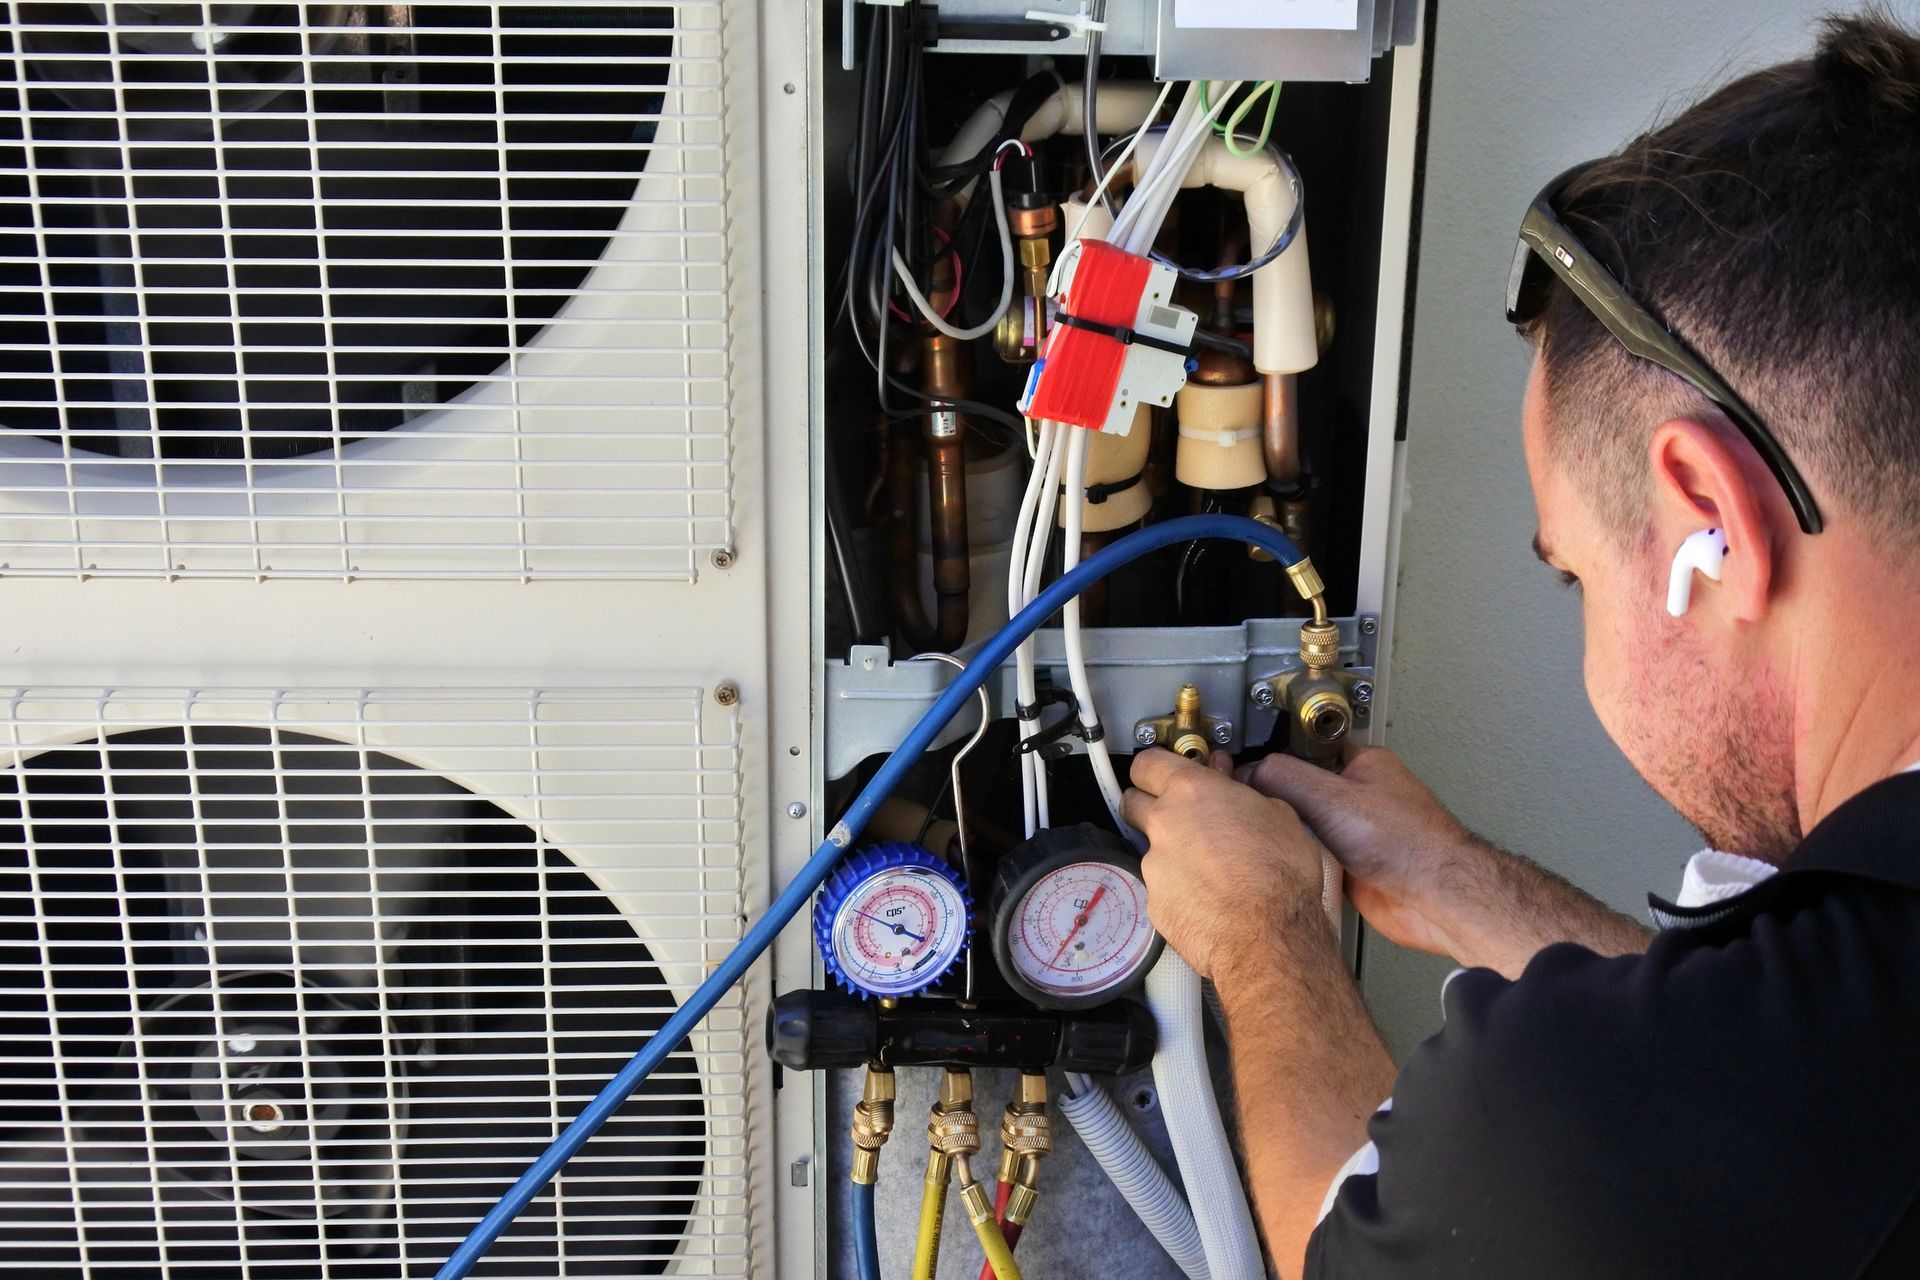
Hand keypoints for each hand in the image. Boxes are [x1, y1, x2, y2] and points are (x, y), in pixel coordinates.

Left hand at [1123, 748, 1331, 980]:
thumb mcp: (1277, 815)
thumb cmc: (1279, 875)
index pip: (1146, 762)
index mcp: (1190, 792)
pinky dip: (1178, 888)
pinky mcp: (1153, 902)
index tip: (1166, 774)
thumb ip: (1240, 790)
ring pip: (1150, 848)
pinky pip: (1161, 886)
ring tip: (1209, 869)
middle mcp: (1163, 824)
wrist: (1268, 936)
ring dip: (1171, 852)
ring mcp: (1153, 865)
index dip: (1156, 768)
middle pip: (1132, 802)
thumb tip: (1226, 777)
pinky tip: (1208, 898)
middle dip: (1150, 805)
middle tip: (1180, 816)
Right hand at [1235, 743, 1495, 960]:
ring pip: (1306, 828)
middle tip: (1256, 809)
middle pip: (1301, 792)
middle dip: (1280, 804)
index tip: (1248, 770)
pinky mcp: (1353, 866)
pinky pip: (1314, 859)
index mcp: (1363, 765)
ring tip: (1274, 839)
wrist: (1435, 901)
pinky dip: (1303, 863)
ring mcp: (1357, 833)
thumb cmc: (1409, 844)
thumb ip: (1285, 778)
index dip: (1276, 759)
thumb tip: (1249, 770)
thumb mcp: (1332, 798)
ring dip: (1292, 837)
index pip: (1307, 750)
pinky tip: (1294, 865)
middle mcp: (1361, 797)